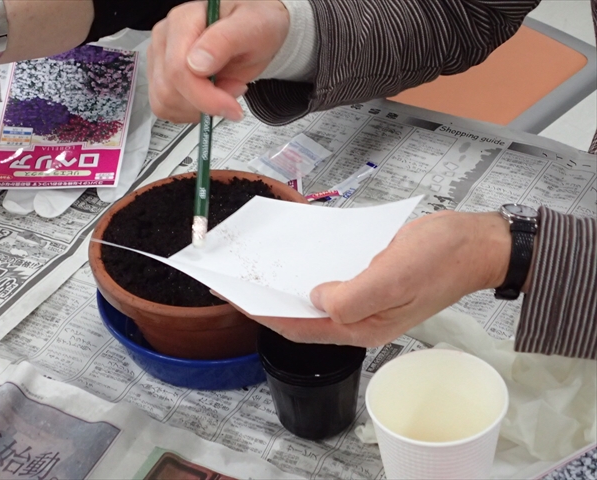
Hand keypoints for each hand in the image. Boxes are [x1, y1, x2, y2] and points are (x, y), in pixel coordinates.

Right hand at [147, 0, 289, 123]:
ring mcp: (162, 59)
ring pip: (165, 103)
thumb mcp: (253, 26)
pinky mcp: (164, 78)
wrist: (256, 30)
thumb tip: (197, 64)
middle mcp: (166, 38)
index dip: (205, 97)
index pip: (178, 70)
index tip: (231, 106)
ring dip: (198, 109)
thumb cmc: (255, 23)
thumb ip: (224, 41)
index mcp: (183, 21)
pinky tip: (209, 98)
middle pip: (169, 90)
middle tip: (234, 90)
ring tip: (224, 90)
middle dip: (205, 103)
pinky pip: (167, 108)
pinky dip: (191, 112)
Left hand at [237, 211, 512, 346]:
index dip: (268, 317)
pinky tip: (300, 257)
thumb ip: (351, 297)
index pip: (303, 329)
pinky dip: (314, 272)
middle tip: (243, 284)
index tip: (239, 301)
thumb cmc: (441, 260)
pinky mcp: (372, 281)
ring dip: (292, 288)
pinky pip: (335, 280)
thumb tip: (315, 299)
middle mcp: (362, 318)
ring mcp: (367, 300)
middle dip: (274, 304)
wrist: (475, 243)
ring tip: (263, 272)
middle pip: (306, 317)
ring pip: (319, 300)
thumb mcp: (394, 279)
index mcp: (364, 326)